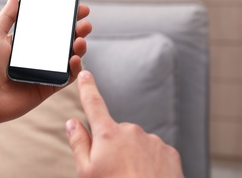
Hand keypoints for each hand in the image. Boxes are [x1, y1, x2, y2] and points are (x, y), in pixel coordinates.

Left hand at [0, 0, 91, 124]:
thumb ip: (7, 17)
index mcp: (28, 43)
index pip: (51, 27)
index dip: (66, 17)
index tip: (79, 8)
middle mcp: (39, 57)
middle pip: (65, 41)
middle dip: (78, 30)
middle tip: (85, 24)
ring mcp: (45, 72)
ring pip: (70, 58)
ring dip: (79, 47)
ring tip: (80, 40)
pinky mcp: (49, 87)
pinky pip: (67, 77)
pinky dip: (75, 69)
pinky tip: (75, 59)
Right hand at [66, 70, 183, 177]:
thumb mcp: (86, 172)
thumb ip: (78, 142)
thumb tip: (72, 122)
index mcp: (108, 135)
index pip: (94, 104)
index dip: (88, 88)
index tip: (85, 74)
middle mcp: (130, 131)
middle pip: (116, 132)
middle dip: (113, 146)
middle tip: (114, 170)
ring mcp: (151, 140)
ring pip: (136, 143)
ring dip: (133, 155)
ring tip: (132, 177)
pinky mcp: (168, 151)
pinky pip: (153, 151)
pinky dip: (149, 162)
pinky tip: (147, 177)